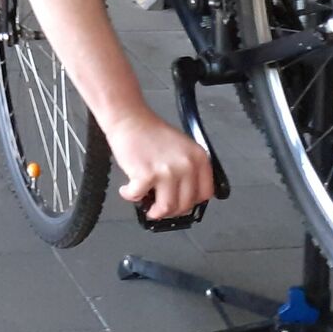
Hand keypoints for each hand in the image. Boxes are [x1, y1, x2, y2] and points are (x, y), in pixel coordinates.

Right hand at [107, 106, 215, 220]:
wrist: (129, 118)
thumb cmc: (151, 132)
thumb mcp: (181, 148)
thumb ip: (188, 170)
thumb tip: (183, 199)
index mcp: (199, 158)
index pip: (205, 193)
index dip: (192, 202)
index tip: (181, 203)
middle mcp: (187, 165)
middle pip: (186, 204)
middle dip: (171, 210)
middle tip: (160, 206)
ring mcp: (167, 171)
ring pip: (167, 207)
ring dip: (155, 212)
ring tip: (146, 206)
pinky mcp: (146, 175)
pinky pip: (139, 197)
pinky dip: (130, 196)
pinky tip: (127, 190)